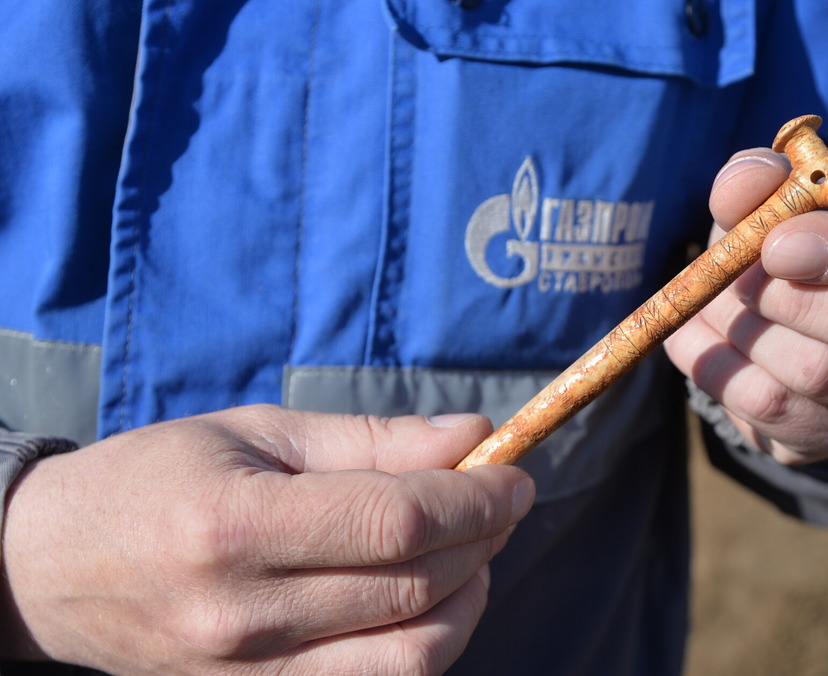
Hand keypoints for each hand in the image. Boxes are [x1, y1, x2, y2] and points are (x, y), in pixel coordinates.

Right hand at [0, 405, 533, 674]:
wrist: (55, 568)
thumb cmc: (159, 477)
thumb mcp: (259, 433)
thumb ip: (372, 439)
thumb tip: (474, 434)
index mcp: (235, 527)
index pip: (395, 524)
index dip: (475, 498)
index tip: (514, 474)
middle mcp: (242, 615)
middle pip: (414, 589)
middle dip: (484, 539)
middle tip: (502, 499)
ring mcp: (249, 675)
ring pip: (411, 658)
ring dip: (469, 599)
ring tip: (471, 550)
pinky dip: (426, 641)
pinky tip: (429, 595)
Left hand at [666, 148, 827, 464]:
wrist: (789, 307)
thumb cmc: (799, 237)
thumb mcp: (784, 194)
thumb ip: (763, 179)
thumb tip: (746, 183)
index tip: (777, 245)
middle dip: (797, 301)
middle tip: (739, 280)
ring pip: (825, 375)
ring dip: (747, 332)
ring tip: (712, 301)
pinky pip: (775, 412)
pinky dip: (719, 370)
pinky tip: (701, 337)